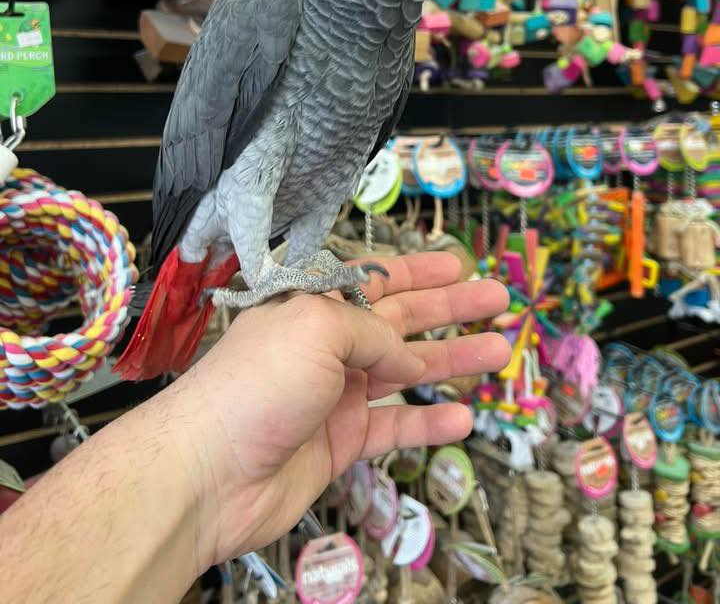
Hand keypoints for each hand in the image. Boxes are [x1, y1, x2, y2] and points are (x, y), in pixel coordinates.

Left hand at [164, 252, 509, 566]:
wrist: (211, 472)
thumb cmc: (257, 383)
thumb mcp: (316, 328)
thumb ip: (371, 332)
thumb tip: (401, 352)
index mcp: (314, 306)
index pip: (375, 280)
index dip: (418, 271)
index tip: (458, 264)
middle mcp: (327, 346)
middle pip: (401, 321)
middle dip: (451, 308)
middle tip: (499, 299)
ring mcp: (335, 395)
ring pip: (407, 372)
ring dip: (454, 360)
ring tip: (500, 352)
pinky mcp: (340, 443)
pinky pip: (394, 428)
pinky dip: (428, 424)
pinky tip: (463, 418)